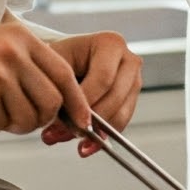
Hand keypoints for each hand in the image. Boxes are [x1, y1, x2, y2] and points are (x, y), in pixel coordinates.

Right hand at [0, 22, 83, 134]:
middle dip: (45, 118)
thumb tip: (62, 98)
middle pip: (53, 101)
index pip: (65, 74)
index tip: (82, 121)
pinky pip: (4, 123)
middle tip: (28, 120)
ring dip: (20, 124)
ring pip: (30, 117)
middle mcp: (12, 53)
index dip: (77, 102)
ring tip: (0, 113)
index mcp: (21, 37)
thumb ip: (29, 63)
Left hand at [39, 30, 142, 154]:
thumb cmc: (57, 60)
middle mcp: (129, 59)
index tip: (63, 122)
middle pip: (114, 98)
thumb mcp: (55, 68)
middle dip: (88, 121)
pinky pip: (121, 123)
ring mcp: (134, 80)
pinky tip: (84, 146)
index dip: (84, 103)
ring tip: (65, 140)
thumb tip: (74, 127)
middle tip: (61, 135)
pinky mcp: (131, 99)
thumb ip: (63, 92)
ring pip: (120, 114)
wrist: (65, 60)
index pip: (103, 79)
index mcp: (110, 43)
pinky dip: (101, 137)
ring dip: (94, 134)